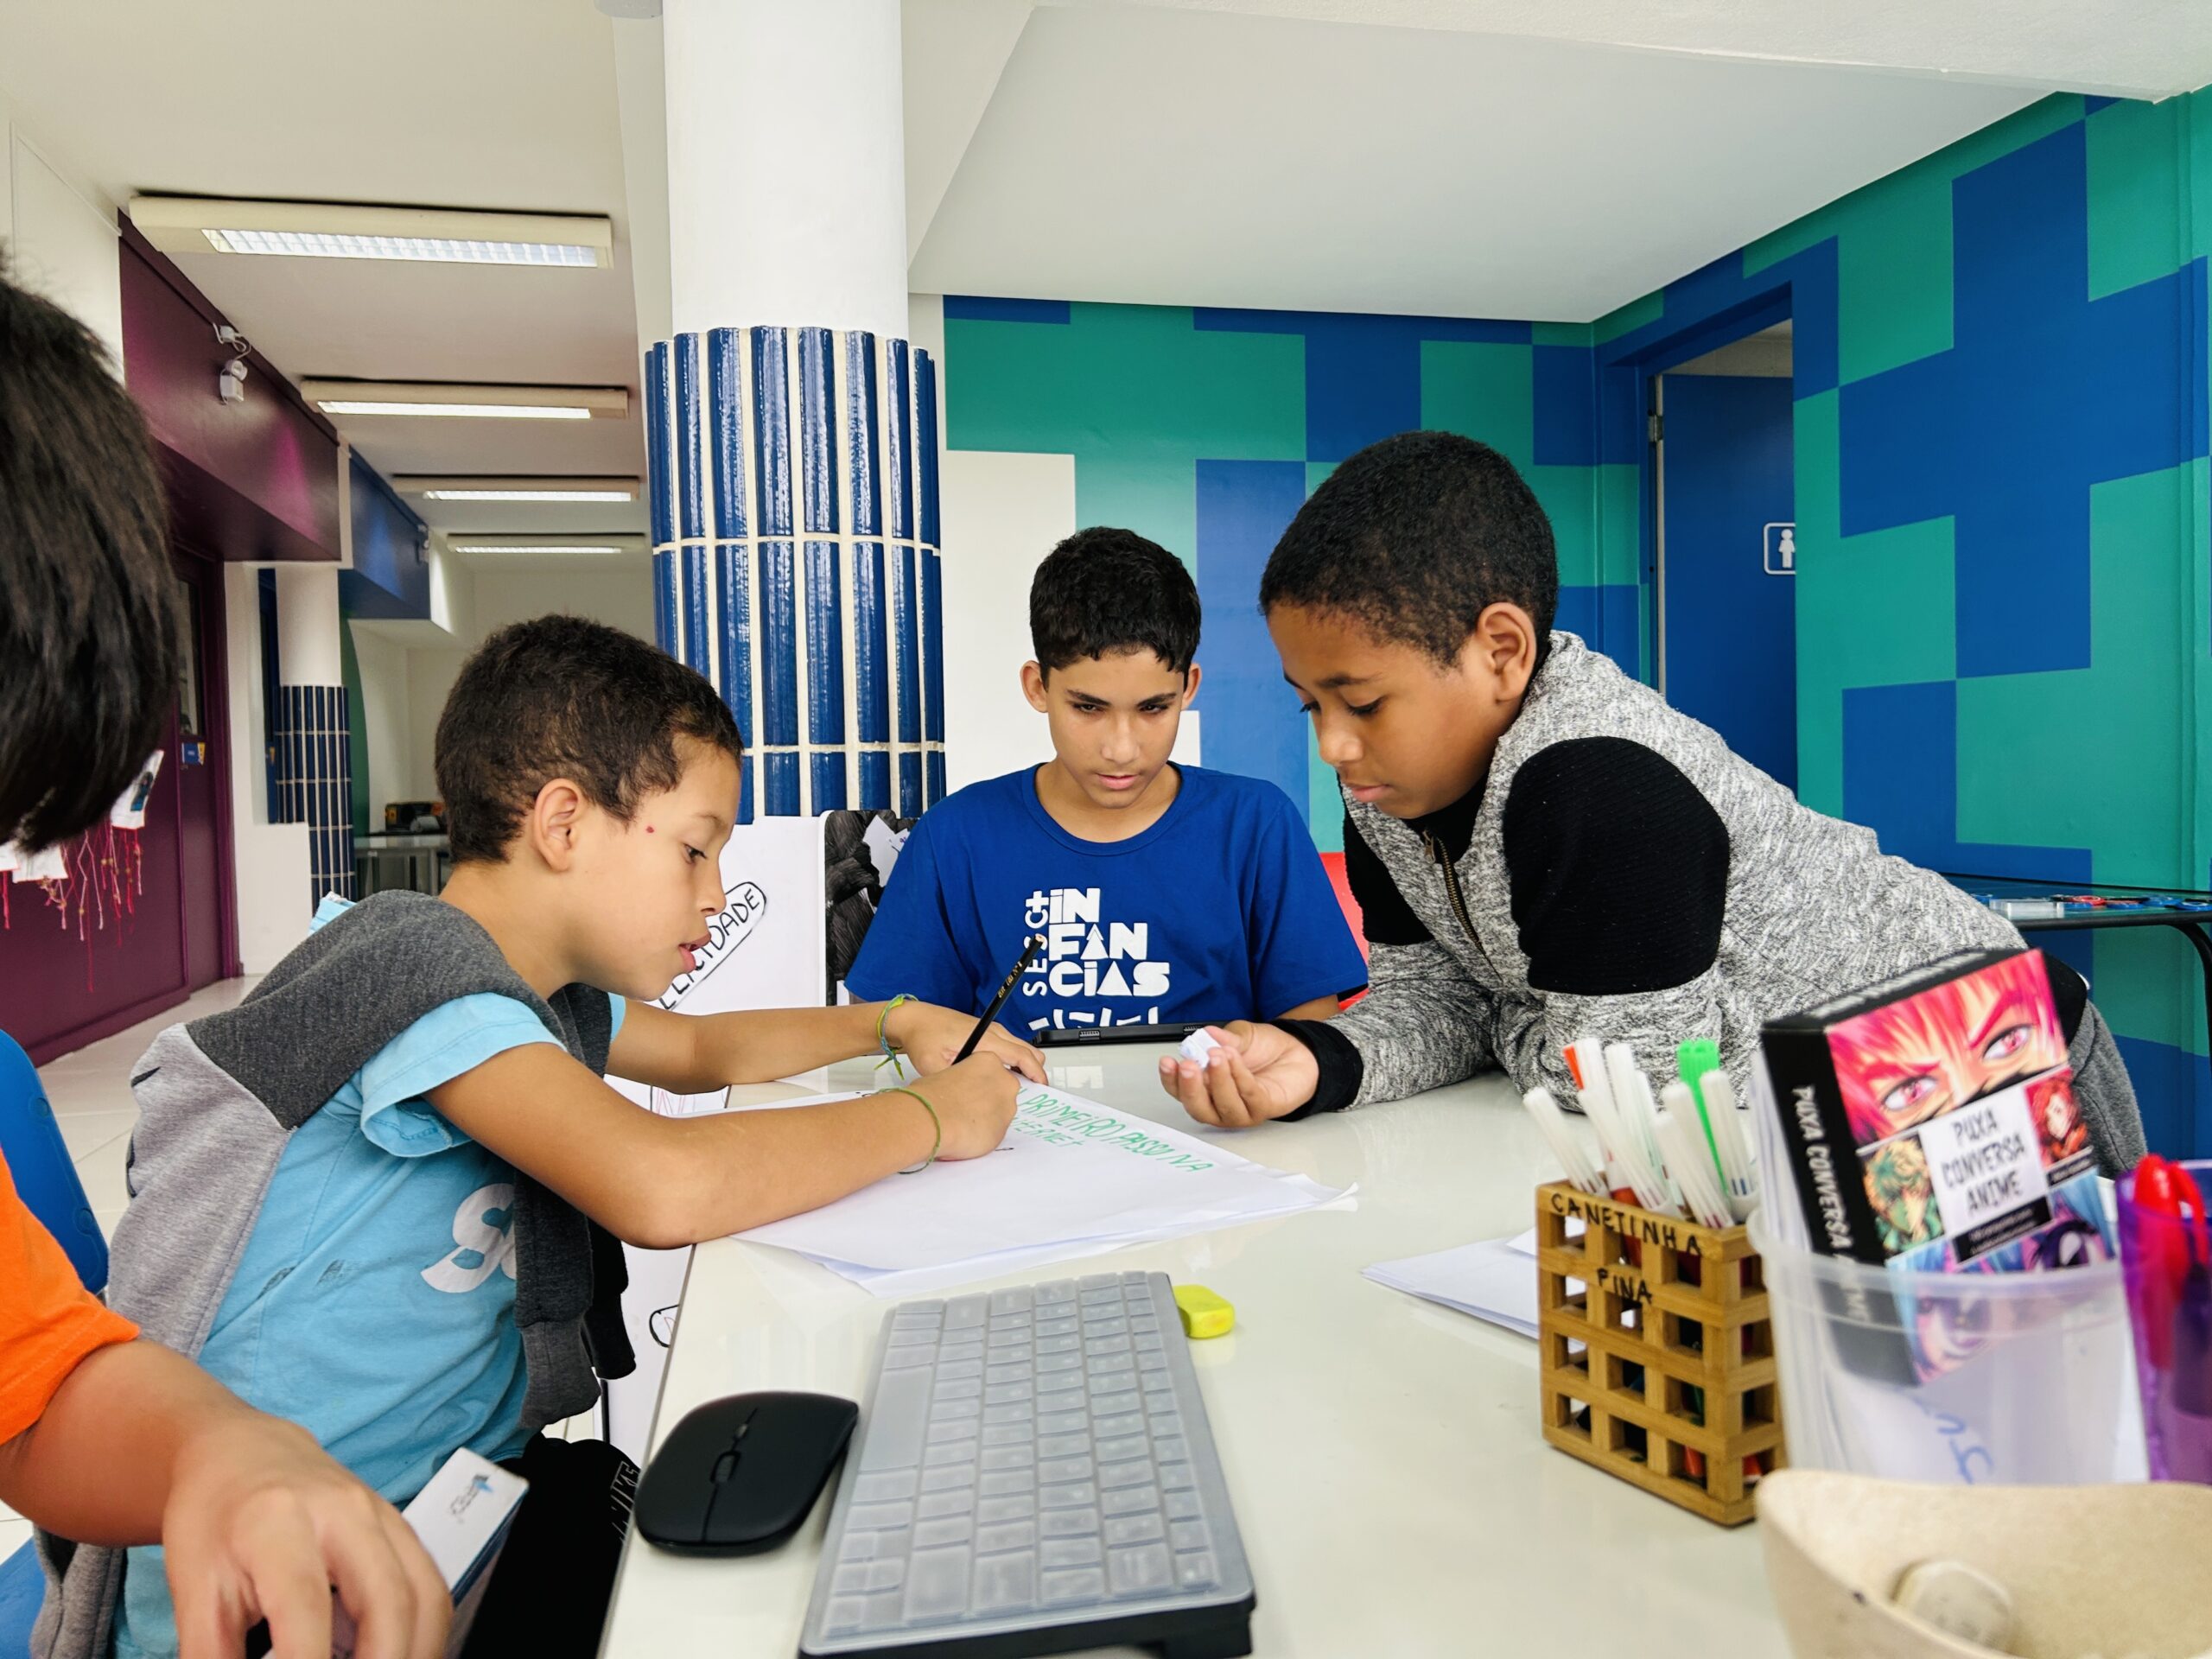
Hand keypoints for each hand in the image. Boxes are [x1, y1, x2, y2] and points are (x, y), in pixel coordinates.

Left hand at [163, 1407, 448, 1658]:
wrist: (245, 1453)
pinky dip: (424, 1635)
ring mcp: (380, 1514)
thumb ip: (211, 1655)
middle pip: (387, 1600)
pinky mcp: (401, 1525)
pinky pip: (432, 1586)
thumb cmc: (214, 1519)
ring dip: (415, 1654)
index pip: (305, 1606)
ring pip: (426, 1594)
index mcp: (276, 1521)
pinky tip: (397, 1657)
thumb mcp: (192, 1589)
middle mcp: (342, 1510)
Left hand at [882, 999, 1045, 1082]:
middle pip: (1029, 1050)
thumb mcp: (932, 1065)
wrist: (915, 1019)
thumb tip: (970, 1097)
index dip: (1036, 1073)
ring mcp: (991, 1029)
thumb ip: (954, 1081)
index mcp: (984, 1038)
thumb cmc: (923, 1036)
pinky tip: (1004, 1074)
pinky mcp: (986, 1031)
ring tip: (1019, 1086)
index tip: (1043, 1087)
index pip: (1022, 1055)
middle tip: (1035, 1091)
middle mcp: (992, 1031)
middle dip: (1036, 1070)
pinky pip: (1011, 1045)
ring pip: (1021, 1047)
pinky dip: (1016, 1059)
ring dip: (1026, 1064)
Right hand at [900, 1055, 1022, 1159]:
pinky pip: (994, 1132)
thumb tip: (959, 1088)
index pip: (992, 1071)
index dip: (978, 1083)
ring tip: (962, 1122)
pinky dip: (983, 1134)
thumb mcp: (947, 1072)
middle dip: (986, 1100)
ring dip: (985, 1118)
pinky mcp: (1004, 1131)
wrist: (932, 1120)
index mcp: (990, 1061)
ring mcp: (1008, 1107)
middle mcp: (1005, 1082)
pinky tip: (965, 1134)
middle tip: (965, 1108)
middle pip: (1001, 1092)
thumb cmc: (932, 1095)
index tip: (968, 1090)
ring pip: (999, 1114)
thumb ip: (962, 1078)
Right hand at [1157, 1023, 1318, 1129]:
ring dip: (1218, 1081)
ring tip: (1217, 1055)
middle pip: (1197, 1108)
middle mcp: (1219, 1104)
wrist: (1297, 1052)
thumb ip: (1223, 1038)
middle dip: (1190, 1088)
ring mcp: (1241, 1111)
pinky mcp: (1262, 1109)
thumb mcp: (1239, 1035)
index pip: (1180, 1091)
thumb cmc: (1264, 1048)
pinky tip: (1235, 1058)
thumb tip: (1206, 1035)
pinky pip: (1248, 1096)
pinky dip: (1239, 1076)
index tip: (1167, 1062)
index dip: (1171, 1080)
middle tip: (1189, 1065)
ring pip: (1223, 1107)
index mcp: (1205, 1087)